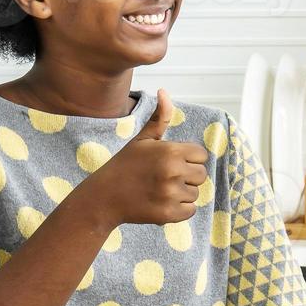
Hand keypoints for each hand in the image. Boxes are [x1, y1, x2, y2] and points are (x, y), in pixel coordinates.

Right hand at [83, 90, 207, 227]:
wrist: (104, 196)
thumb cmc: (125, 165)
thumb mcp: (142, 139)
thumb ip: (160, 117)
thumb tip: (164, 91)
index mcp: (170, 151)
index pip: (201, 155)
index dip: (187, 158)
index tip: (170, 162)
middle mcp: (173, 172)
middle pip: (201, 175)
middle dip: (187, 176)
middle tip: (165, 177)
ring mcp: (170, 194)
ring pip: (195, 193)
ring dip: (182, 193)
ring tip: (160, 190)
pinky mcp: (168, 214)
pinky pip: (190, 211)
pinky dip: (179, 210)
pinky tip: (162, 202)